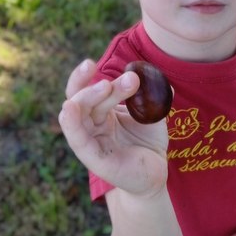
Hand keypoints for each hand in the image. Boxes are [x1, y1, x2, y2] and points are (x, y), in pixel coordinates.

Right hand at [59, 59, 168, 194]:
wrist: (156, 173)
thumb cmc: (147, 142)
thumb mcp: (151, 114)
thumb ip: (153, 97)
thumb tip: (165, 83)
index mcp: (99, 111)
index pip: (84, 89)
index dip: (83, 76)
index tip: (92, 62)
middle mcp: (90, 124)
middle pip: (83, 99)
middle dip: (100, 86)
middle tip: (129, 80)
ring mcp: (90, 141)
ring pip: (79, 115)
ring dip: (89, 97)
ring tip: (106, 87)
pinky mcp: (94, 159)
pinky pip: (78, 140)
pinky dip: (71, 123)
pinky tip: (70, 108)